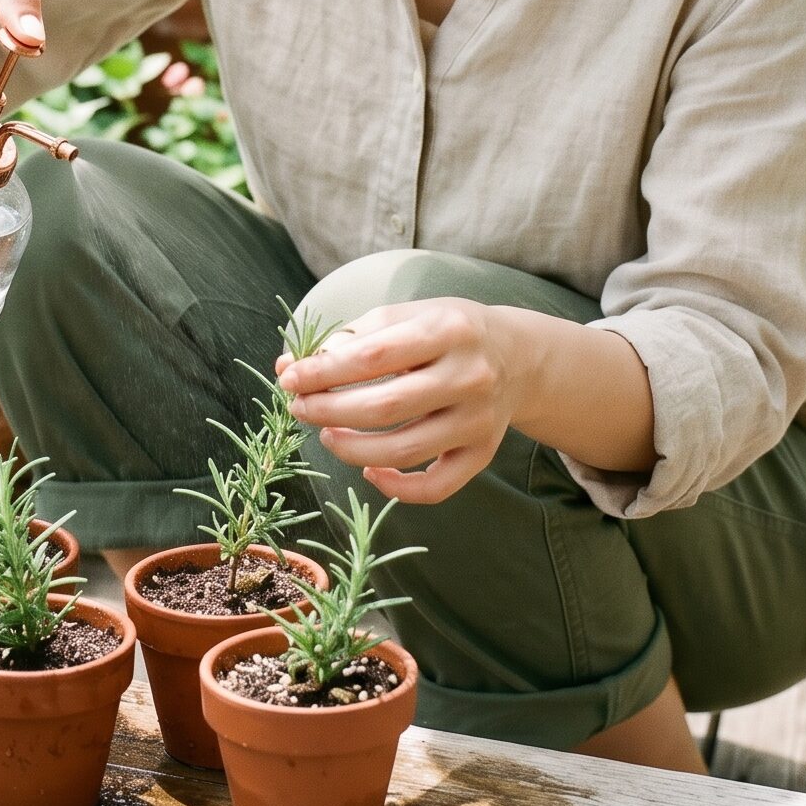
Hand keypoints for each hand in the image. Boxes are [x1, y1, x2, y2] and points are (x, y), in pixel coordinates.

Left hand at [277, 298, 522, 505]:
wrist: (516, 356)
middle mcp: (468, 376)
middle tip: (299, 409)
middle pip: (384, 406)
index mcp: (446, 330)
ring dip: (352, 449)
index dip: (322, 372)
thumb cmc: (445, 332)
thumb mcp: (404, 316)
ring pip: (404, 450)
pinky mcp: (482, 454)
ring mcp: (477, 420)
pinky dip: (396, 488)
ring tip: (327, 435)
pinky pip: (435, 486)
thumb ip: (349, 339)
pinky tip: (369, 471)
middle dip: (328, 411)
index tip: (288, 378)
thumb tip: (290, 367)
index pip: (371, 357)